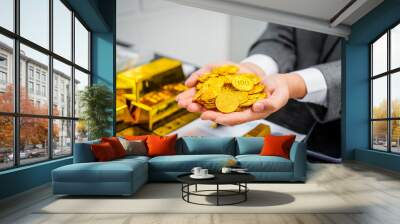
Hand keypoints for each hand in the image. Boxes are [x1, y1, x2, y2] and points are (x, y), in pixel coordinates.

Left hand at [176, 62, 306, 125]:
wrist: (278, 85)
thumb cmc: (280, 92)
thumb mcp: (279, 97)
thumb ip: (270, 104)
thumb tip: (256, 108)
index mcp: (251, 114)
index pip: (234, 119)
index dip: (222, 119)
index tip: (210, 116)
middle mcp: (241, 111)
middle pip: (221, 114)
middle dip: (206, 112)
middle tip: (193, 109)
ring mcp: (237, 104)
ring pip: (217, 106)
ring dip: (203, 105)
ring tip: (189, 103)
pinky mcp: (233, 96)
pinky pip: (219, 97)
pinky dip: (208, 96)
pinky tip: (198, 94)